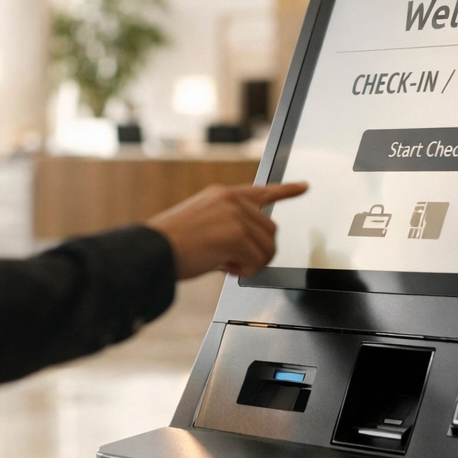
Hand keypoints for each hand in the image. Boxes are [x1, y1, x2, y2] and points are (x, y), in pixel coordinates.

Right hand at [145, 182, 308, 279]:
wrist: (153, 251)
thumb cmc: (170, 244)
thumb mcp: (201, 224)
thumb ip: (227, 227)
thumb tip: (247, 251)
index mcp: (223, 195)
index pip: (262, 190)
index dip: (286, 190)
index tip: (304, 187)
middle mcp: (232, 200)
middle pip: (270, 230)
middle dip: (259, 252)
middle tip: (235, 263)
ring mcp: (236, 216)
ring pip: (267, 247)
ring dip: (252, 263)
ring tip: (228, 265)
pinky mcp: (236, 235)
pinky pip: (257, 260)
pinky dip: (246, 271)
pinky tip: (227, 269)